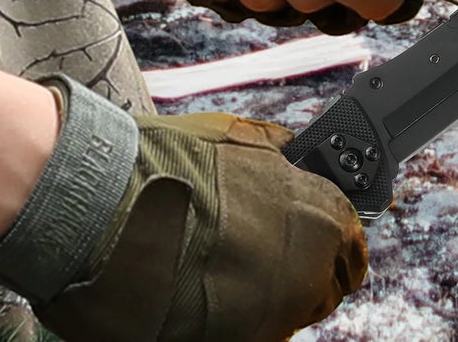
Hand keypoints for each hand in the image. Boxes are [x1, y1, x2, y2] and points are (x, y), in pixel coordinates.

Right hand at [0, 78, 366, 341]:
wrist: (105, 205)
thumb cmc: (168, 162)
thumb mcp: (237, 136)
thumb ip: (278, 153)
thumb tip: (295, 156)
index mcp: (319, 217)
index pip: (352, 242)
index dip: (329, 234)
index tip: (311, 231)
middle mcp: (306, 273)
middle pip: (324, 283)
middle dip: (299, 265)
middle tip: (254, 243)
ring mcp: (272, 316)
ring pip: (286, 312)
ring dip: (264, 290)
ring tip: (217, 260)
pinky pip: (251, 330)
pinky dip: (234, 311)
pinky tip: (200, 284)